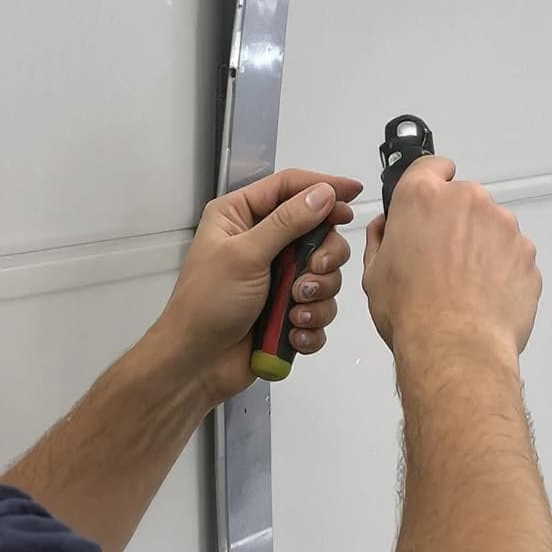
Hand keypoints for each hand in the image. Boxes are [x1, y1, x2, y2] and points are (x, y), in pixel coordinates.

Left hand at [152, 168, 363, 403]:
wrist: (196, 364)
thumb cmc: (207, 303)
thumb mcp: (245, 255)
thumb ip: (287, 222)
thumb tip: (324, 193)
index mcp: (241, 217)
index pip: (290, 188)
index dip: (324, 187)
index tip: (355, 193)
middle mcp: (262, 243)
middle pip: (317, 233)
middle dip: (324, 258)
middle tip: (315, 273)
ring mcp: (277, 279)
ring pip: (324, 275)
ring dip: (317, 296)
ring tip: (293, 313)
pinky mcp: (287, 312)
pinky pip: (319, 310)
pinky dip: (312, 323)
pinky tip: (293, 333)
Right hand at [362, 159, 540, 359]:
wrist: (455, 347)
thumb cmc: (414, 313)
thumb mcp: (374, 274)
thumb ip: (381, 238)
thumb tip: (386, 228)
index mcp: (423, 198)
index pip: (431, 165)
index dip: (432, 179)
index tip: (433, 192)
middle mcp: (467, 201)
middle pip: (463, 200)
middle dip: (455, 223)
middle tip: (440, 260)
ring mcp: (503, 225)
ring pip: (491, 227)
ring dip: (480, 247)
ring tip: (463, 286)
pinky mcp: (526, 253)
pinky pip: (512, 254)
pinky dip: (501, 269)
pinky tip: (483, 295)